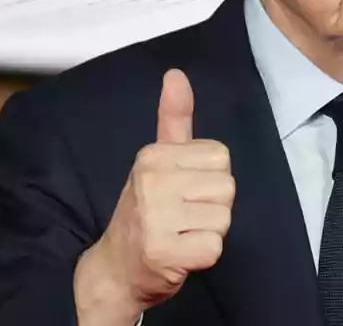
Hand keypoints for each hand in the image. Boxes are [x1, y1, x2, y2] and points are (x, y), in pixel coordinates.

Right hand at [74, 70, 233, 323]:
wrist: (116, 270)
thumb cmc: (146, 212)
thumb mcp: (157, 161)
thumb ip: (174, 119)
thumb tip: (176, 74)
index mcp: (152, 155)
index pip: (220, 157)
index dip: (209, 178)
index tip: (183, 192)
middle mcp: (151, 182)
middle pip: (226, 187)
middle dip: (212, 207)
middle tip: (183, 217)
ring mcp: (155, 218)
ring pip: (223, 219)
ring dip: (208, 233)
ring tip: (181, 234)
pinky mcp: (164, 253)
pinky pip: (214, 248)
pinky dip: (203, 256)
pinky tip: (180, 254)